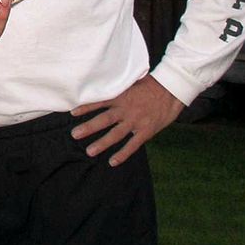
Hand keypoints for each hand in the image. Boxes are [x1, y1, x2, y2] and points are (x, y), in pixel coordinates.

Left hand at [69, 75, 183, 165]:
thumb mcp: (133, 83)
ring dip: (102, 143)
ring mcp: (136, 121)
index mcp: (122, 97)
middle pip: (104, 120)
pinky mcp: (146, 131)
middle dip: (88, 128)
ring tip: (89, 151)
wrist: (172, 90)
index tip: (72, 113)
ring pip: (115, 134)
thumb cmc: (152, 85)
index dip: (86, 108)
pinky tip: (112, 162)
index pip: (100, 102)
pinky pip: (132, 145)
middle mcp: (126, 110)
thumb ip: (120, 89)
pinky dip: (122, 154)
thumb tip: (105, 88)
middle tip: (74, 134)